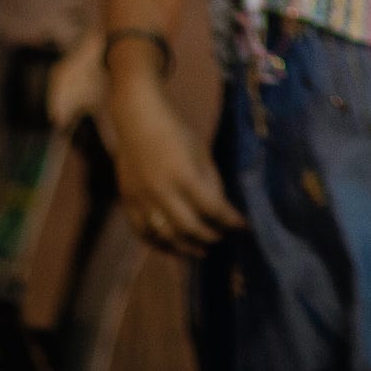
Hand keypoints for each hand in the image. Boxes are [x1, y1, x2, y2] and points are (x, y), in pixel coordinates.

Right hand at [106, 76, 243, 255]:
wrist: (137, 120)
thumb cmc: (176, 132)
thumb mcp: (201, 152)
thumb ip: (210, 181)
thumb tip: (220, 208)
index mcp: (183, 175)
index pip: (212, 208)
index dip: (230, 220)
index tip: (243, 226)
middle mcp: (161, 191)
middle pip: (189, 227)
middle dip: (210, 236)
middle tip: (223, 239)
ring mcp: (141, 199)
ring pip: (164, 236)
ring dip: (185, 247)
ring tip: (201, 250)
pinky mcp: (127, 201)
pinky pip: (142, 232)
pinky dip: (158, 244)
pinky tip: (173, 248)